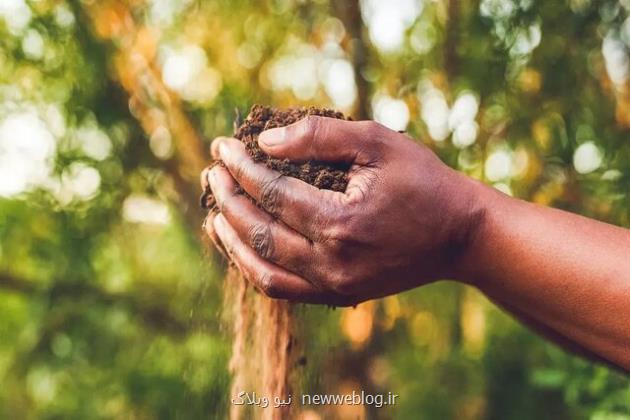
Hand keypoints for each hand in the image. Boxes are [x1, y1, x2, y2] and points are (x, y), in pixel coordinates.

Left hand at [201, 116, 485, 305]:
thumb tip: (265, 143)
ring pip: (261, 270)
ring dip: (231, 240)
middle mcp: (332, 262)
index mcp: (341, 222)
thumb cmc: (423, 182)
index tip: (221, 148)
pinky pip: (281, 289)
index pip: (271, 194)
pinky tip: (241, 245)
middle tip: (213, 173)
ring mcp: (334, 286)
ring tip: (214, 213)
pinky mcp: (339, 296)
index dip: (241, 169)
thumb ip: (320, 137)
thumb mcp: (378, 142)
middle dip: (227, 200)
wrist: (460, 235)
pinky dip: (254, 267)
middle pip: (258, 233)